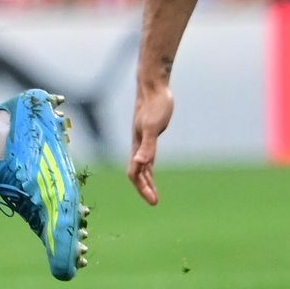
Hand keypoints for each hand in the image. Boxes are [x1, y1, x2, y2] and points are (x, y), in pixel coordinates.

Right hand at [128, 83, 173, 205]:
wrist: (153, 88)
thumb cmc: (155, 106)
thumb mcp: (152, 127)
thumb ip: (147, 146)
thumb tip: (141, 163)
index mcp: (137, 145)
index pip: (135, 173)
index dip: (142, 188)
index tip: (153, 201)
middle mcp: (138, 145)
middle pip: (137, 172)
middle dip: (144, 188)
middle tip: (154, 202)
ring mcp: (143, 140)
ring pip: (142, 166)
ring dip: (147, 180)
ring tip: (154, 193)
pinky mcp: (150, 134)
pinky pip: (147, 156)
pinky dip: (149, 167)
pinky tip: (152, 169)